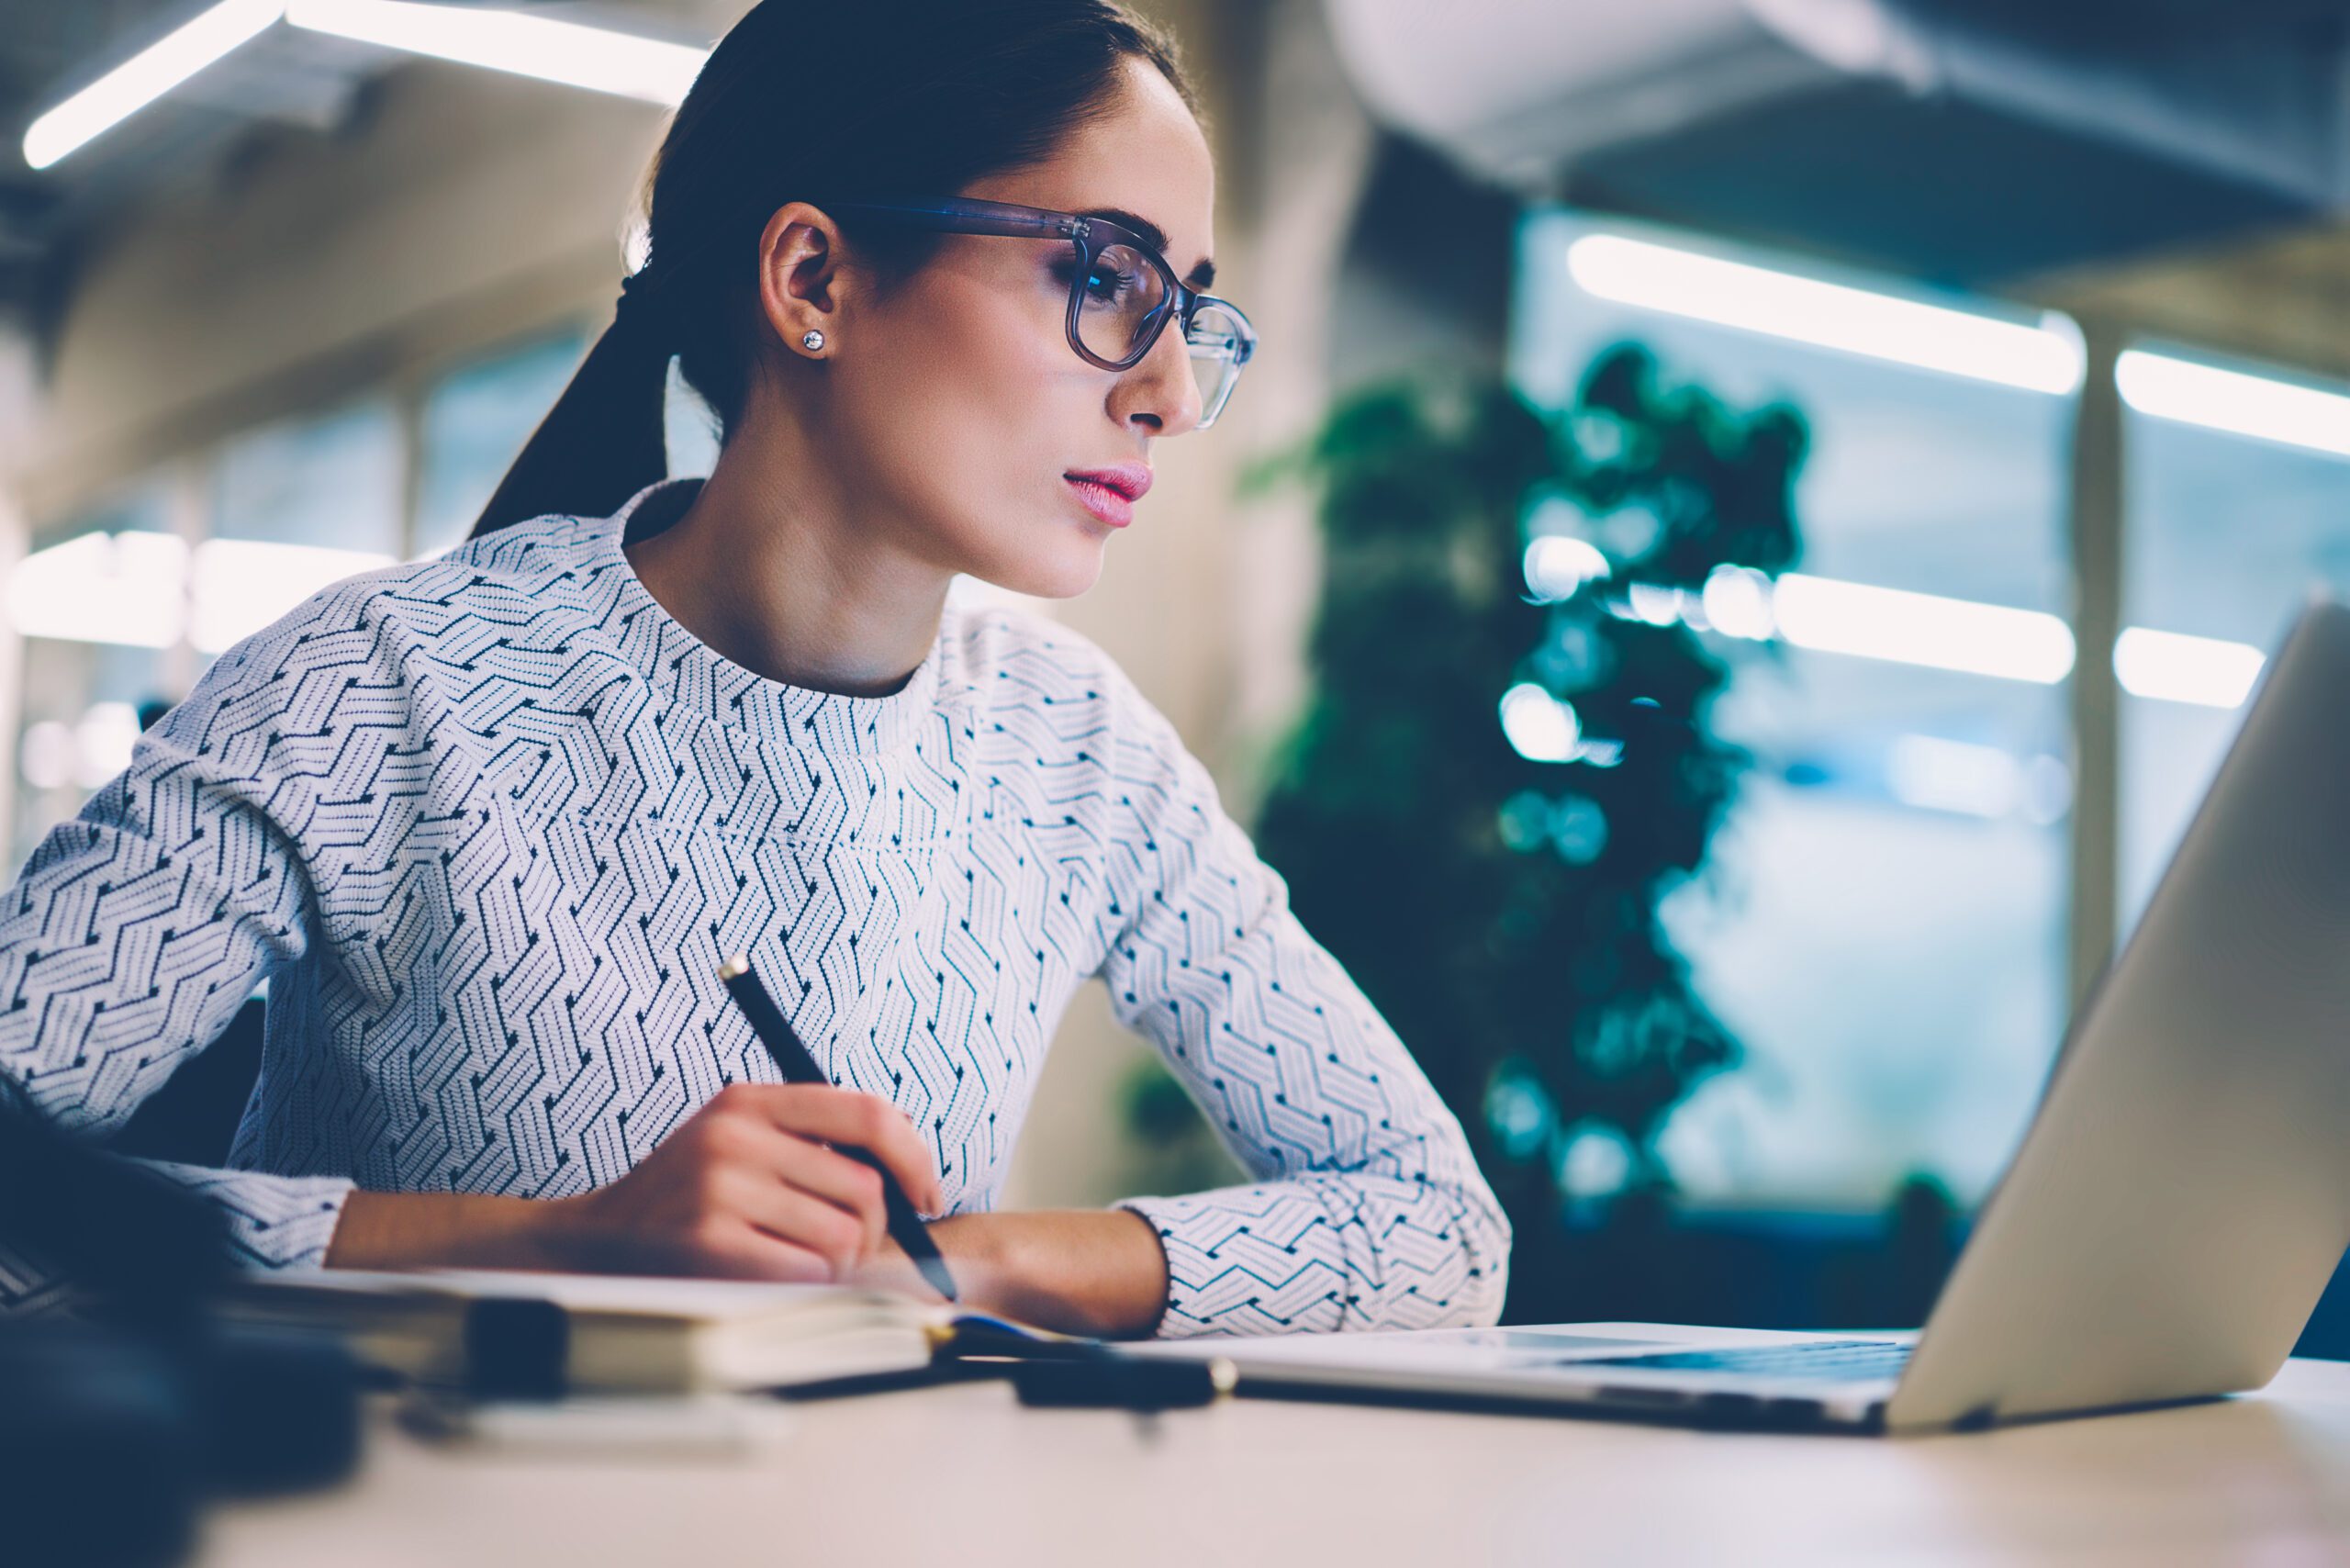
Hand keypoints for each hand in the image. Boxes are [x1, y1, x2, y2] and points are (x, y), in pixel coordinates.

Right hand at [534, 1083, 945, 1282]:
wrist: (589, 1246)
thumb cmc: (682, 1200)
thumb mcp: (735, 1140)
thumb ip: (809, 1137)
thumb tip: (909, 1165)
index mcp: (748, 1101)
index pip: (867, 1113)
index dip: (914, 1156)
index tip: (926, 1195)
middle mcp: (734, 1137)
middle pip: (865, 1187)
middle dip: (870, 1229)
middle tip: (841, 1248)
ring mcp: (720, 1190)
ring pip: (844, 1237)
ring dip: (836, 1266)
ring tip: (793, 1264)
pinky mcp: (710, 1245)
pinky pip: (810, 1274)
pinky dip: (807, 1287)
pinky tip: (772, 1281)